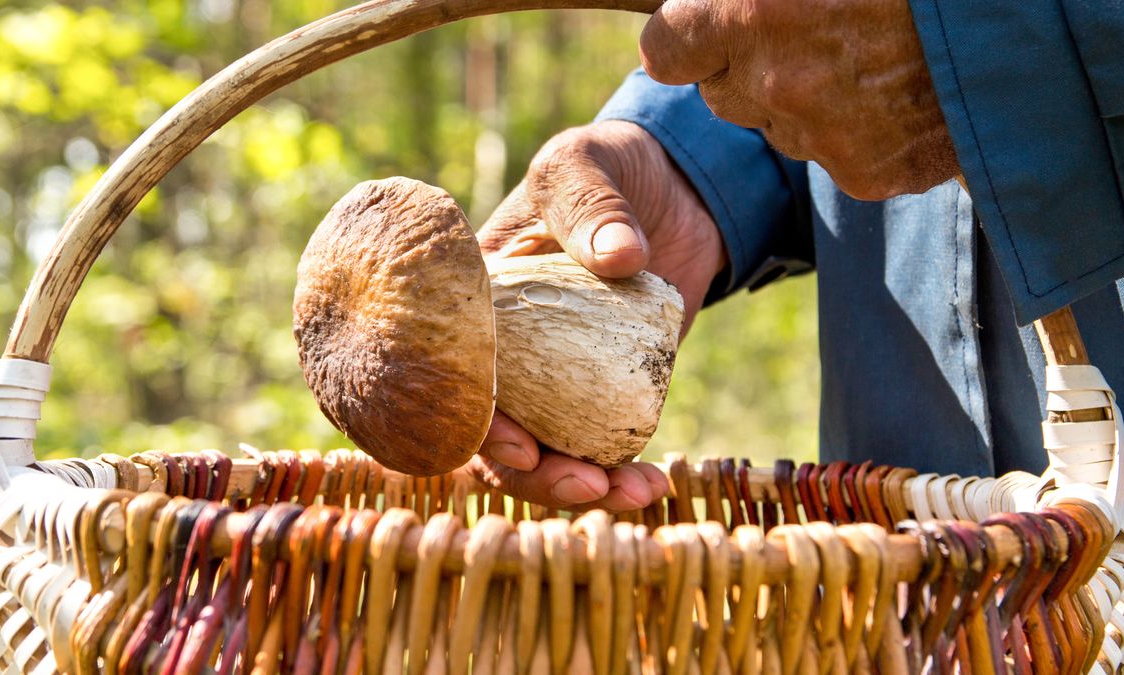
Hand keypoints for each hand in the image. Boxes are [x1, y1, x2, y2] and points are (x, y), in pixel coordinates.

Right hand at [469, 120, 726, 510]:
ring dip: (578, 486)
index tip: (522, 445)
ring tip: (632, 495)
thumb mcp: (584, 165)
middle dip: (533, 474)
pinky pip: (599, 442)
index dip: (476, 422)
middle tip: (584, 485)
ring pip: (546, 452)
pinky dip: (621, 472)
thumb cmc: (606, 167)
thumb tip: (620, 259)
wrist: (671, 188)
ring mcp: (556, 376)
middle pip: (495, 434)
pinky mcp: (606, 388)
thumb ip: (590, 202)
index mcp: (474, 304)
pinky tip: (652, 485)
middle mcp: (506, 350)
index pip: (452, 375)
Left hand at [638, 0, 958, 199]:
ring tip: (869, 62)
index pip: (666, 50)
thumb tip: (716, 7)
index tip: (706, 35)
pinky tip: (898, 97)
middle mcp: (777, 83)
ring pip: (779, 129)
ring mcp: (820, 136)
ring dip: (806, 104)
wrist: (1015, 21)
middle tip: (812, 37)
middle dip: (751, 72)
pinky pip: (833, 158)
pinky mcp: (864, 174)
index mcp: (753, 13)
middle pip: (722, 96)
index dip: (687, 41)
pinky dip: (857, 135)